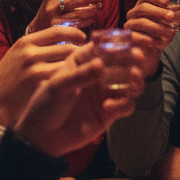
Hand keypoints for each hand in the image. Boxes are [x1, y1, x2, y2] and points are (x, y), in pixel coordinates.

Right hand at [0, 25, 85, 126]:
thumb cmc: (7, 81)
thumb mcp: (17, 56)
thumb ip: (36, 48)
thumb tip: (60, 40)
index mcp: (25, 41)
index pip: (57, 30)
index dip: (74, 33)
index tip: (83, 39)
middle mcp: (29, 50)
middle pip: (66, 45)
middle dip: (80, 51)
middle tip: (89, 58)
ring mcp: (33, 65)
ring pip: (68, 59)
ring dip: (79, 64)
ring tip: (86, 69)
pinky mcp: (38, 80)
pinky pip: (63, 74)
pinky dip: (73, 77)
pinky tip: (77, 81)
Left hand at [14, 41, 143, 156]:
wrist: (41, 138)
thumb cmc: (45, 106)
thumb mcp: (59, 87)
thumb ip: (81, 76)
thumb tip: (101, 64)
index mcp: (81, 62)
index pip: (101, 48)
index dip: (114, 44)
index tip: (125, 42)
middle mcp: (96, 75)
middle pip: (120, 64)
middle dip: (131, 60)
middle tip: (138, 59)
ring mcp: (104, 94)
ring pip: (129, 83)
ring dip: (135, 80)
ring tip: (133, 80)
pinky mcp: (109, 112)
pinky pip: (126, 105)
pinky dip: (123, 104)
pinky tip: (108, 107)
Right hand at [27, 0, 107, 33]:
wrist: (37, 32)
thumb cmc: (51, 13)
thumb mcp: (54, 0)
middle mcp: (51, 7)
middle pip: (75, 0)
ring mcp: (55, 20)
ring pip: (78, 14)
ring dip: (92, 9)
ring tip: (100, 6)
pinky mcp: (60, 32)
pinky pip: (78, 25)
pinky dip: (88, 20)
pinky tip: (93, 17)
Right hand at [124, 0, 179, 78]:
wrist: (150, 51)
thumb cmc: (160, 32)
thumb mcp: (171, 24)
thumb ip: (179, 17)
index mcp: (144, 5)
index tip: (167, 1)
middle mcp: (134, 13)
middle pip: (143, 8)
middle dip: (158, 12)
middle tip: (171, 17)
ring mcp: (129, 25)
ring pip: (141, 22)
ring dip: (158, 27)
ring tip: (171, 33)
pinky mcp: (128, 37)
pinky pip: (136, 36)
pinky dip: (149, 39)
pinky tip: (159, 42)